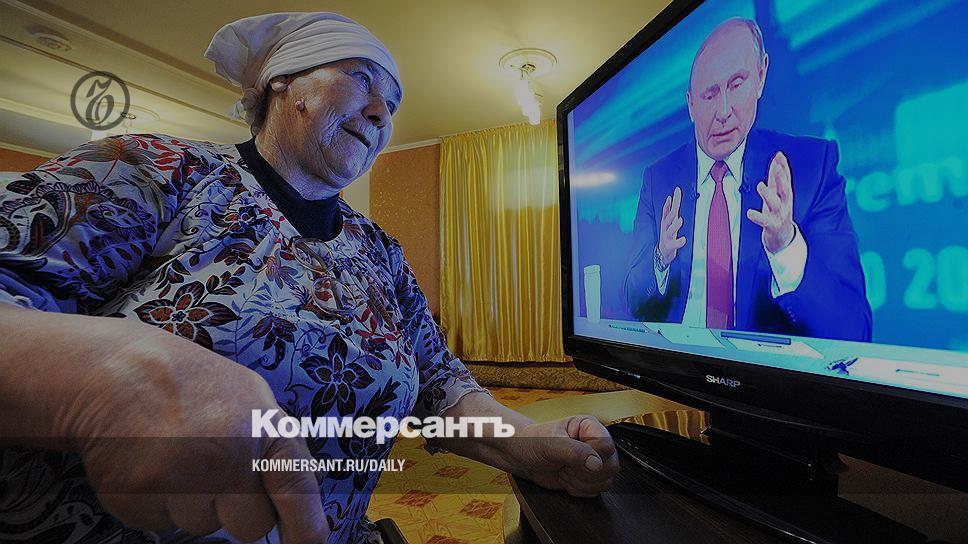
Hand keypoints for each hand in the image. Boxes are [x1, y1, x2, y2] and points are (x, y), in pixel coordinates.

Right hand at [63, 318, 328, 542]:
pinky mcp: (139, 496)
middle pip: (251, 526)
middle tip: (210, 466)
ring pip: (202, 525)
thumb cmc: (188, 383)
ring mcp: (184, 478)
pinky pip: (160, 523)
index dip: (307, 529)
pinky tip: (148, 462)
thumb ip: (275, 448)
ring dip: (190, 502)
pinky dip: (154, 502)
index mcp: (265, 428)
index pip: (297, 491)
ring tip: (174, 452)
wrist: (113, 368)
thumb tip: (300, 505)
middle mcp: (230, 456)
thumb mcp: (249, 397)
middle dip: (235, 509)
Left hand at [513, 415, 619, 496]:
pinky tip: (566, 479)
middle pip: (612, 466)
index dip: (592, 456)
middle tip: (565, 465)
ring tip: (564, 470)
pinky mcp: (588, 477)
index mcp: (589, 427)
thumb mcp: (549, 443)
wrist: (521, 456)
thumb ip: (574, 451)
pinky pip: (596, 491)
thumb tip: (596, 464)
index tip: (572, 457)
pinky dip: (579, 490)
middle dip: (584, 472)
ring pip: (605, 481)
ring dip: (581, 482)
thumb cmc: (531, 441)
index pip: (607, 445)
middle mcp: (594, 443)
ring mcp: (593, 461)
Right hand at [658, 186, 686, 266]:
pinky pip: (674, 244)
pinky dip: (679, 242)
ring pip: (670, 230)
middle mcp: (665, 228)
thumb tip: (670, 198)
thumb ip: (669, 210)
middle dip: (672, 210)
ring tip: (680, 220)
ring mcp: (667, 237)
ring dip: (674, 225)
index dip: (673, 200)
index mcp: (666, 221)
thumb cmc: (667, 235)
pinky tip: (683, 239)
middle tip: (676, 204)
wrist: (662, 252)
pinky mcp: (669, 246)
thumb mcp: (668, 222)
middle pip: (668, 218)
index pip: (668, 209)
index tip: (677, 190)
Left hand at [747, 151, 795, 253]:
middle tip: (778, 167)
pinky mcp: (773, 227)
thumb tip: (777, 160)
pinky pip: (765, 221)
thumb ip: (776, 179)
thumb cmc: (778, 214)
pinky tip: (749, 212)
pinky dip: (757, 217)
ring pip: (776, 204)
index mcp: (785, 196)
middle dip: (782, 178)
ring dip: (768, 194)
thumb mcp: (777, 195)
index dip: (783, 167)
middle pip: (786, 190)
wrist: (783, 239)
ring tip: (760, 185)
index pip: (786, 179)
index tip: (780, 155)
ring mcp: (780, 216)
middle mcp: (785, 204)